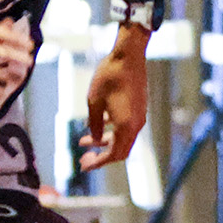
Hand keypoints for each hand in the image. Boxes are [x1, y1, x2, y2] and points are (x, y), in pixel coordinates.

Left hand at [76, 28, 151, 171]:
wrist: (128, 57)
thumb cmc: (109, 77)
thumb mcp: (93, 102)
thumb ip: (94, 124)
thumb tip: (94, 139)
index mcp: (126, 126)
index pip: (114, 154)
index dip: (98, 163)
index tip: (83, 166)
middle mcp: (136, 124)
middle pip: (121, 150)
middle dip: (102, 156)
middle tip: (83, 157)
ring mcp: (139, 116)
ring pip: (122, 138)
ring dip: (104, 142)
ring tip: (83, 141)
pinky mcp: (138, 108)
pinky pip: (125, 127)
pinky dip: (111, 131)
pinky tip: (96, 124)